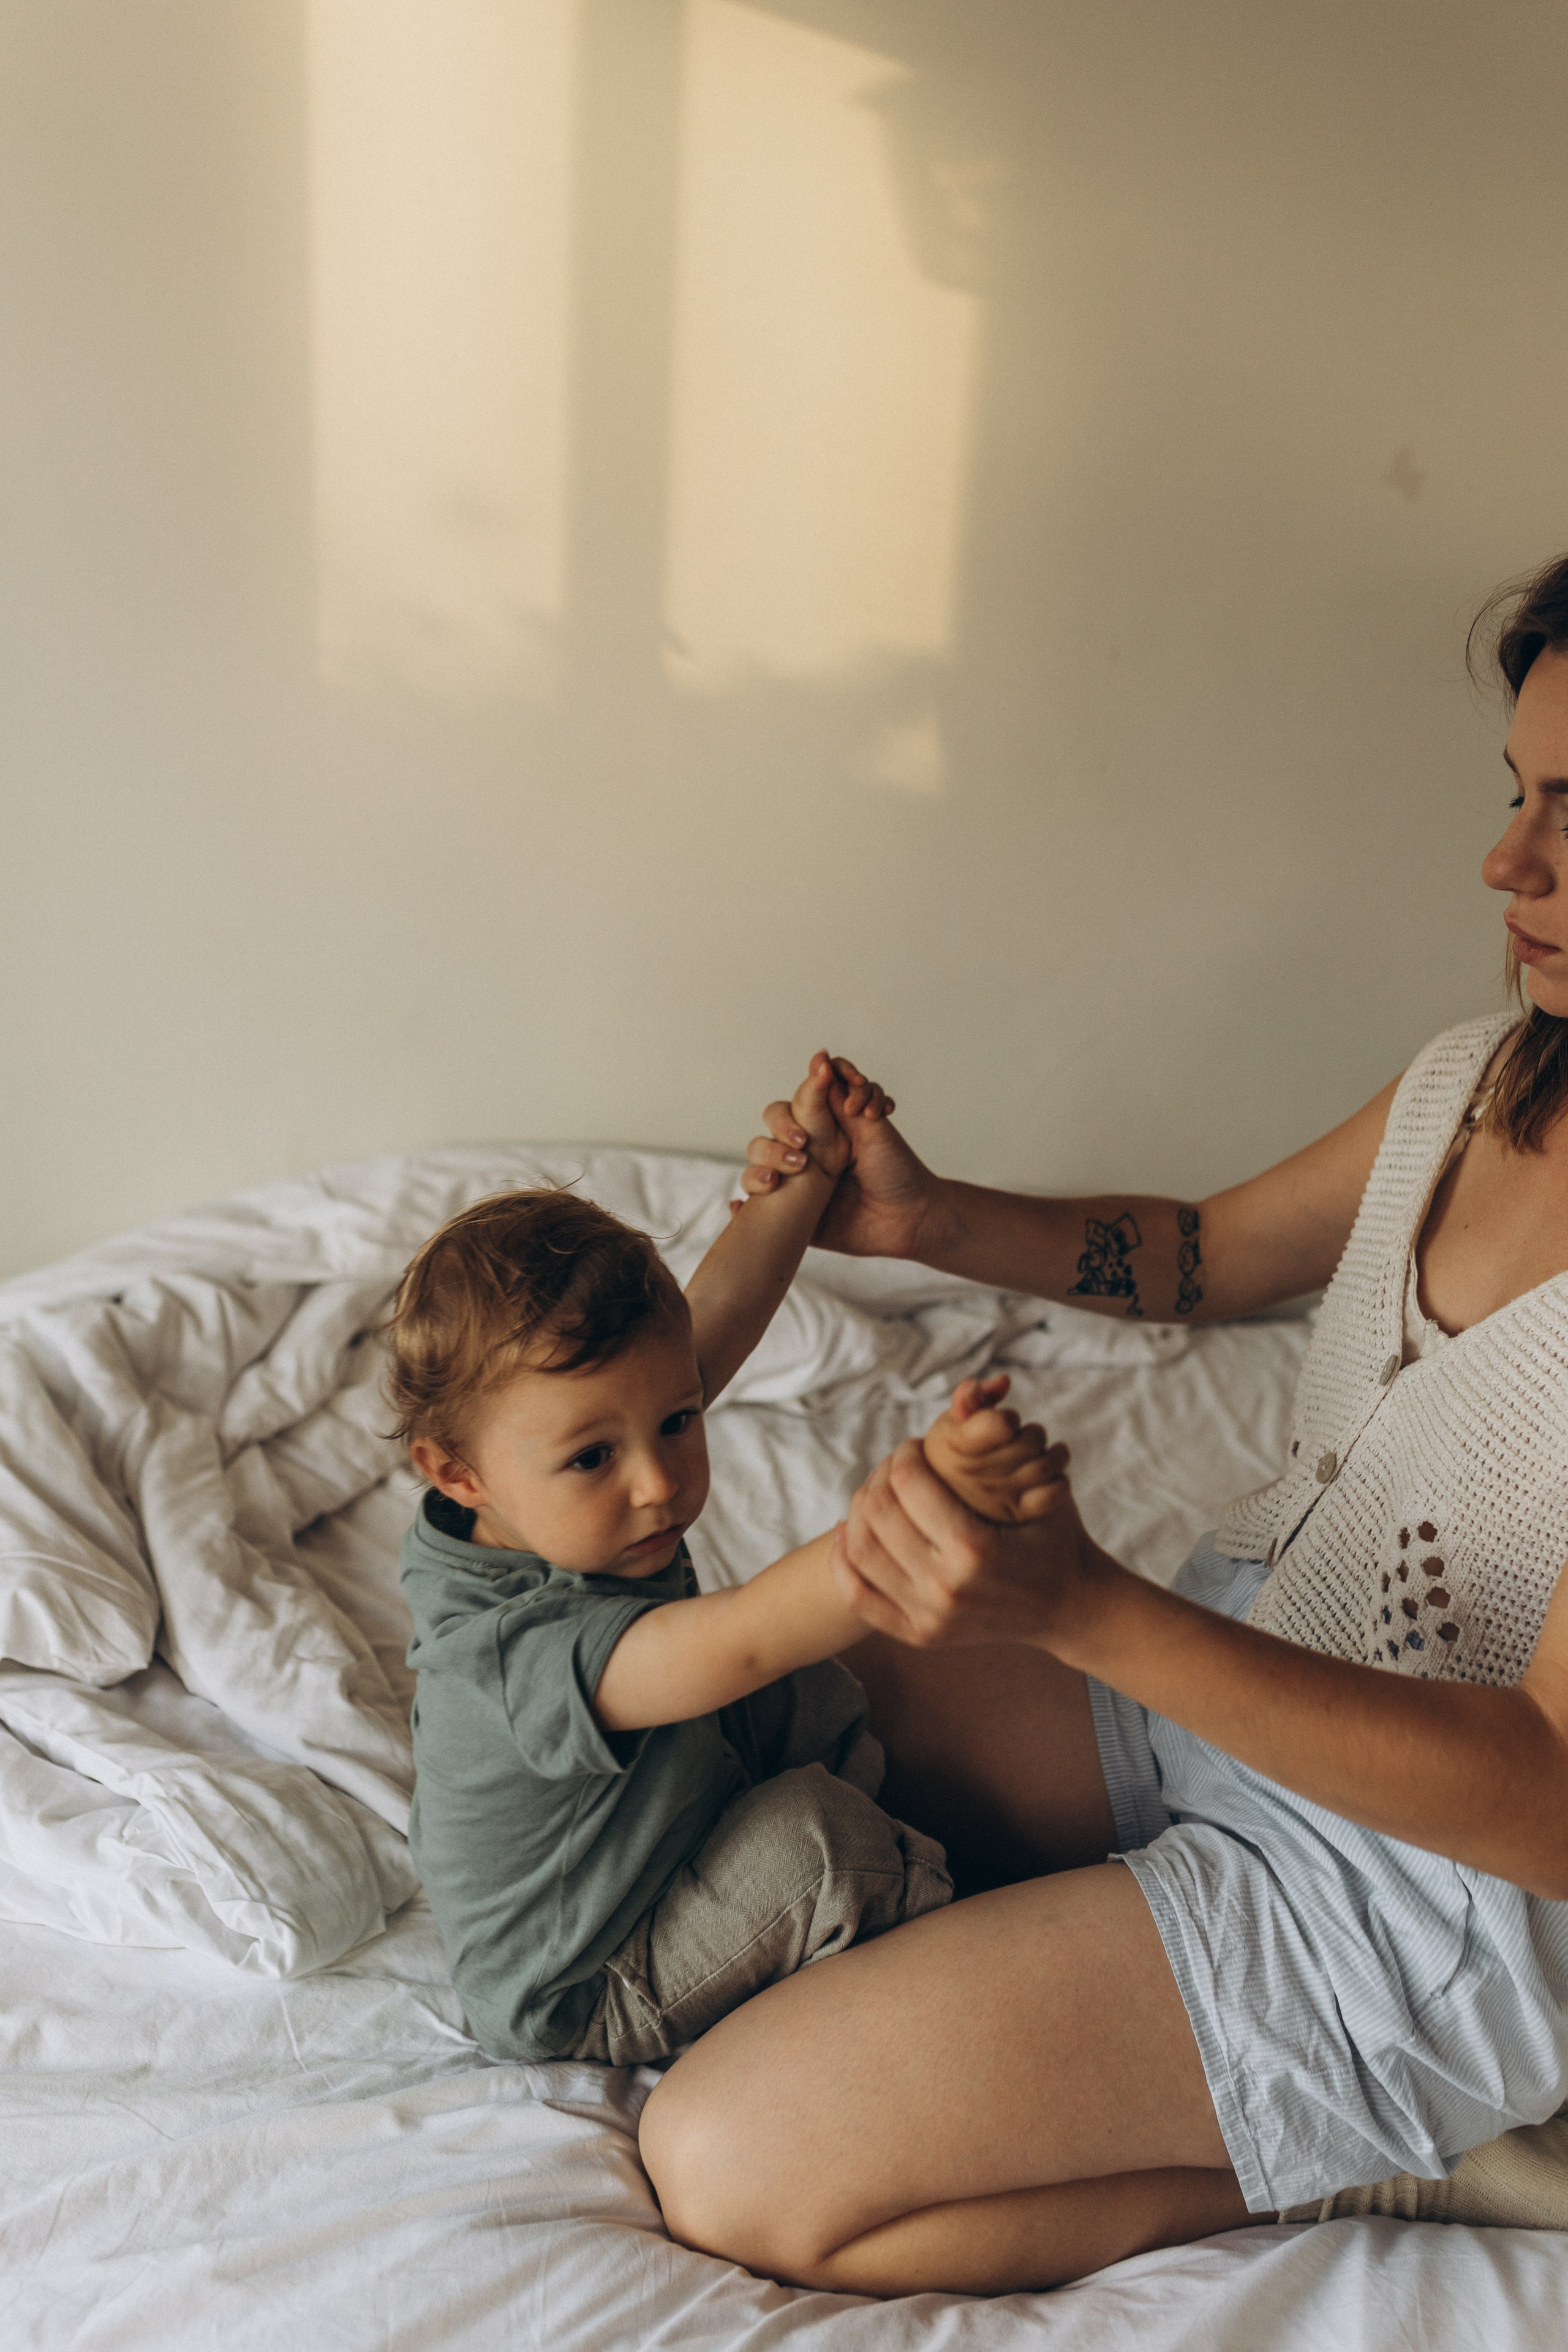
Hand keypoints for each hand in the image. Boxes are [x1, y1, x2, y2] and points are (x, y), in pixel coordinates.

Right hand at [739, 1051, 949, 1259]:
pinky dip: (746, 1201)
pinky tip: (749, 1202)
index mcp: (827, 1125)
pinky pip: (755, 1203)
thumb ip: (842, 1097)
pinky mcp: (791, 1212)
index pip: (800, 1098)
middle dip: (782, 1128)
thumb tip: (820, 1060)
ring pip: (758, 1160)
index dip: (811, 1092)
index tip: (847, 1104)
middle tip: (806, 1144)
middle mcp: (808, 1148)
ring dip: (764, 1163)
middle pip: (773, 1123)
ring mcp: (796, 1180)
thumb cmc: (897, 1170)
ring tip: (784, 1176)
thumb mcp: (872, 1127)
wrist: (909, 1219)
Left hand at [831, 1438, 1113, 1656]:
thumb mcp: (1041, 1487)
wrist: (1068, 1607)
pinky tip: (849, 1531)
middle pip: (877, 1512)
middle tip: (895, 1467)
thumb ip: (1003, 1446)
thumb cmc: (1054, 1537)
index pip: (907, 1481)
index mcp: (974, 1547)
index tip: (915, 1447)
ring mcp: (929, 1617)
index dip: (905, 1453)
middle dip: (881, 1475)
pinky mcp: (919, 1636)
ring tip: (876, 1492)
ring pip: (860, 1549)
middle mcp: (945, 1587)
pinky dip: (844, 1559)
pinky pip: (858, 1595)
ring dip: (858, 1510)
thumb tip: (966, 1392)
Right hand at [921, 1374, 1065, 1524]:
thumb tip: (1004, 1381)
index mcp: (955, 1444)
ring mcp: (997, 1496)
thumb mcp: (953, 1420)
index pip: (1002, 1425)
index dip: (1009, 1419)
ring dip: (1056, 1454)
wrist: (944, 1500)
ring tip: (1049, 1452)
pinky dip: (1061, 1482)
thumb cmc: (955, 1448)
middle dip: (1034, 1434)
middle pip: (1030, 1442)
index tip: (1006, 1422)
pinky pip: (1053, 1495)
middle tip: (1027, 1438)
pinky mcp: (1016, 1513)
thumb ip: (972, 1397)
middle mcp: (975, 1473)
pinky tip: (1053, 1475)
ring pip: (1045, 1466)